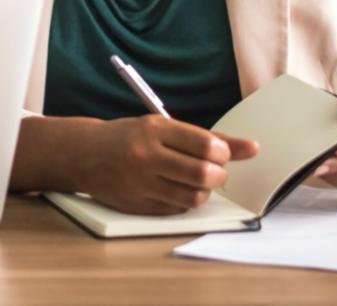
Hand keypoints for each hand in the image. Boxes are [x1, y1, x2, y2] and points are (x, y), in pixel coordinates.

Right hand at [82, 116, 258, 214]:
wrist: (84, 153)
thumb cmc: (129, 137)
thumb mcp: (163, 127)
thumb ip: (207, 139)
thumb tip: (252, 148)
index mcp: (154, 129)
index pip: (206, 145)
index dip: (223, 153)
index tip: (220, 153)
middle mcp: (146, 155)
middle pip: (204, 174)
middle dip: (218, 174)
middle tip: (213, 169)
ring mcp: (140, 182)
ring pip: (195, 196)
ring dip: (204, 190)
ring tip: (196, 180)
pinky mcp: (138, 205)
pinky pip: (178, 209)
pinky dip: (185, 200)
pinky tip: (175, 188)